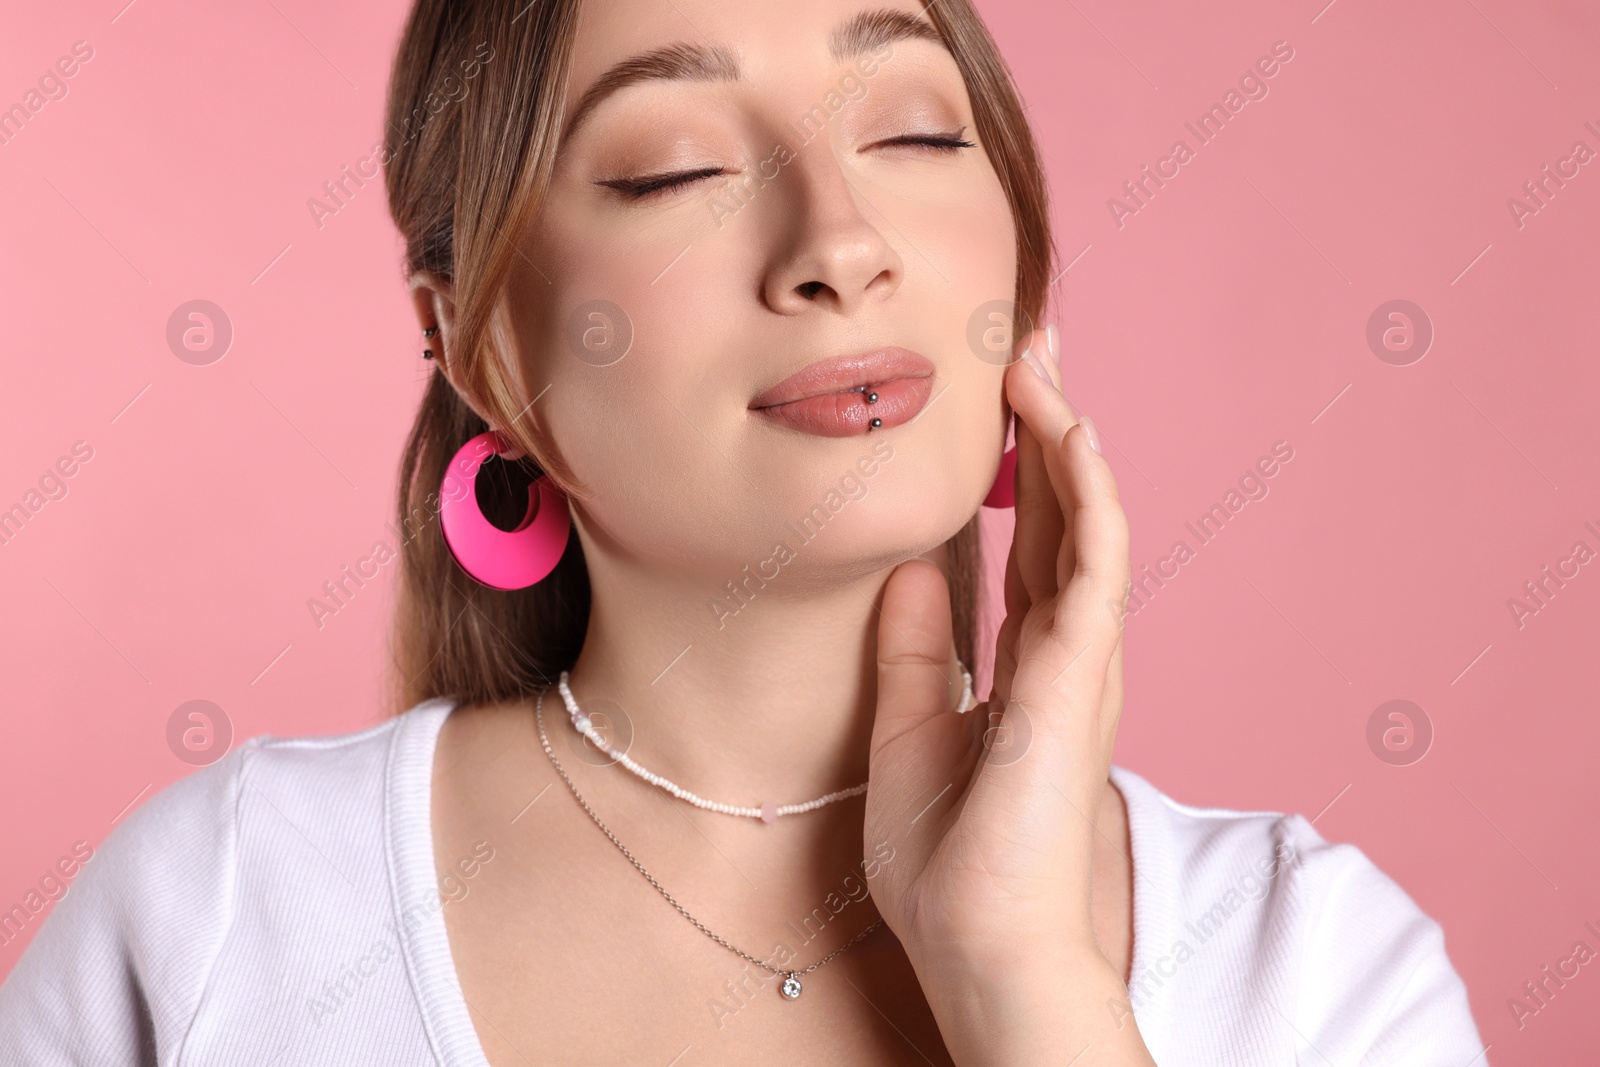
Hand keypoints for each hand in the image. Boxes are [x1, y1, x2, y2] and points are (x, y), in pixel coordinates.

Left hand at [864, 327, 1150, 1063]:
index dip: (1014, 471)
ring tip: (1039, 357)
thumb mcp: (911, 728)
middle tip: (1027, 343)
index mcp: (1026, 667)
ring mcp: (1083, 658)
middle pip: (1060, 515)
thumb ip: (917, 647)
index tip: (990, 401)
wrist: (977, 942)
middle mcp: (1064, 652)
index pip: (1026, 543)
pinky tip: (1066, 426)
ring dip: (1068, 436)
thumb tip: (908, 571)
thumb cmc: (949, 861)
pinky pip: (1095, 557)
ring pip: (1087, 519)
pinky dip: (1084, 486)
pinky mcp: (1085, 670)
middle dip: (1046, 428)